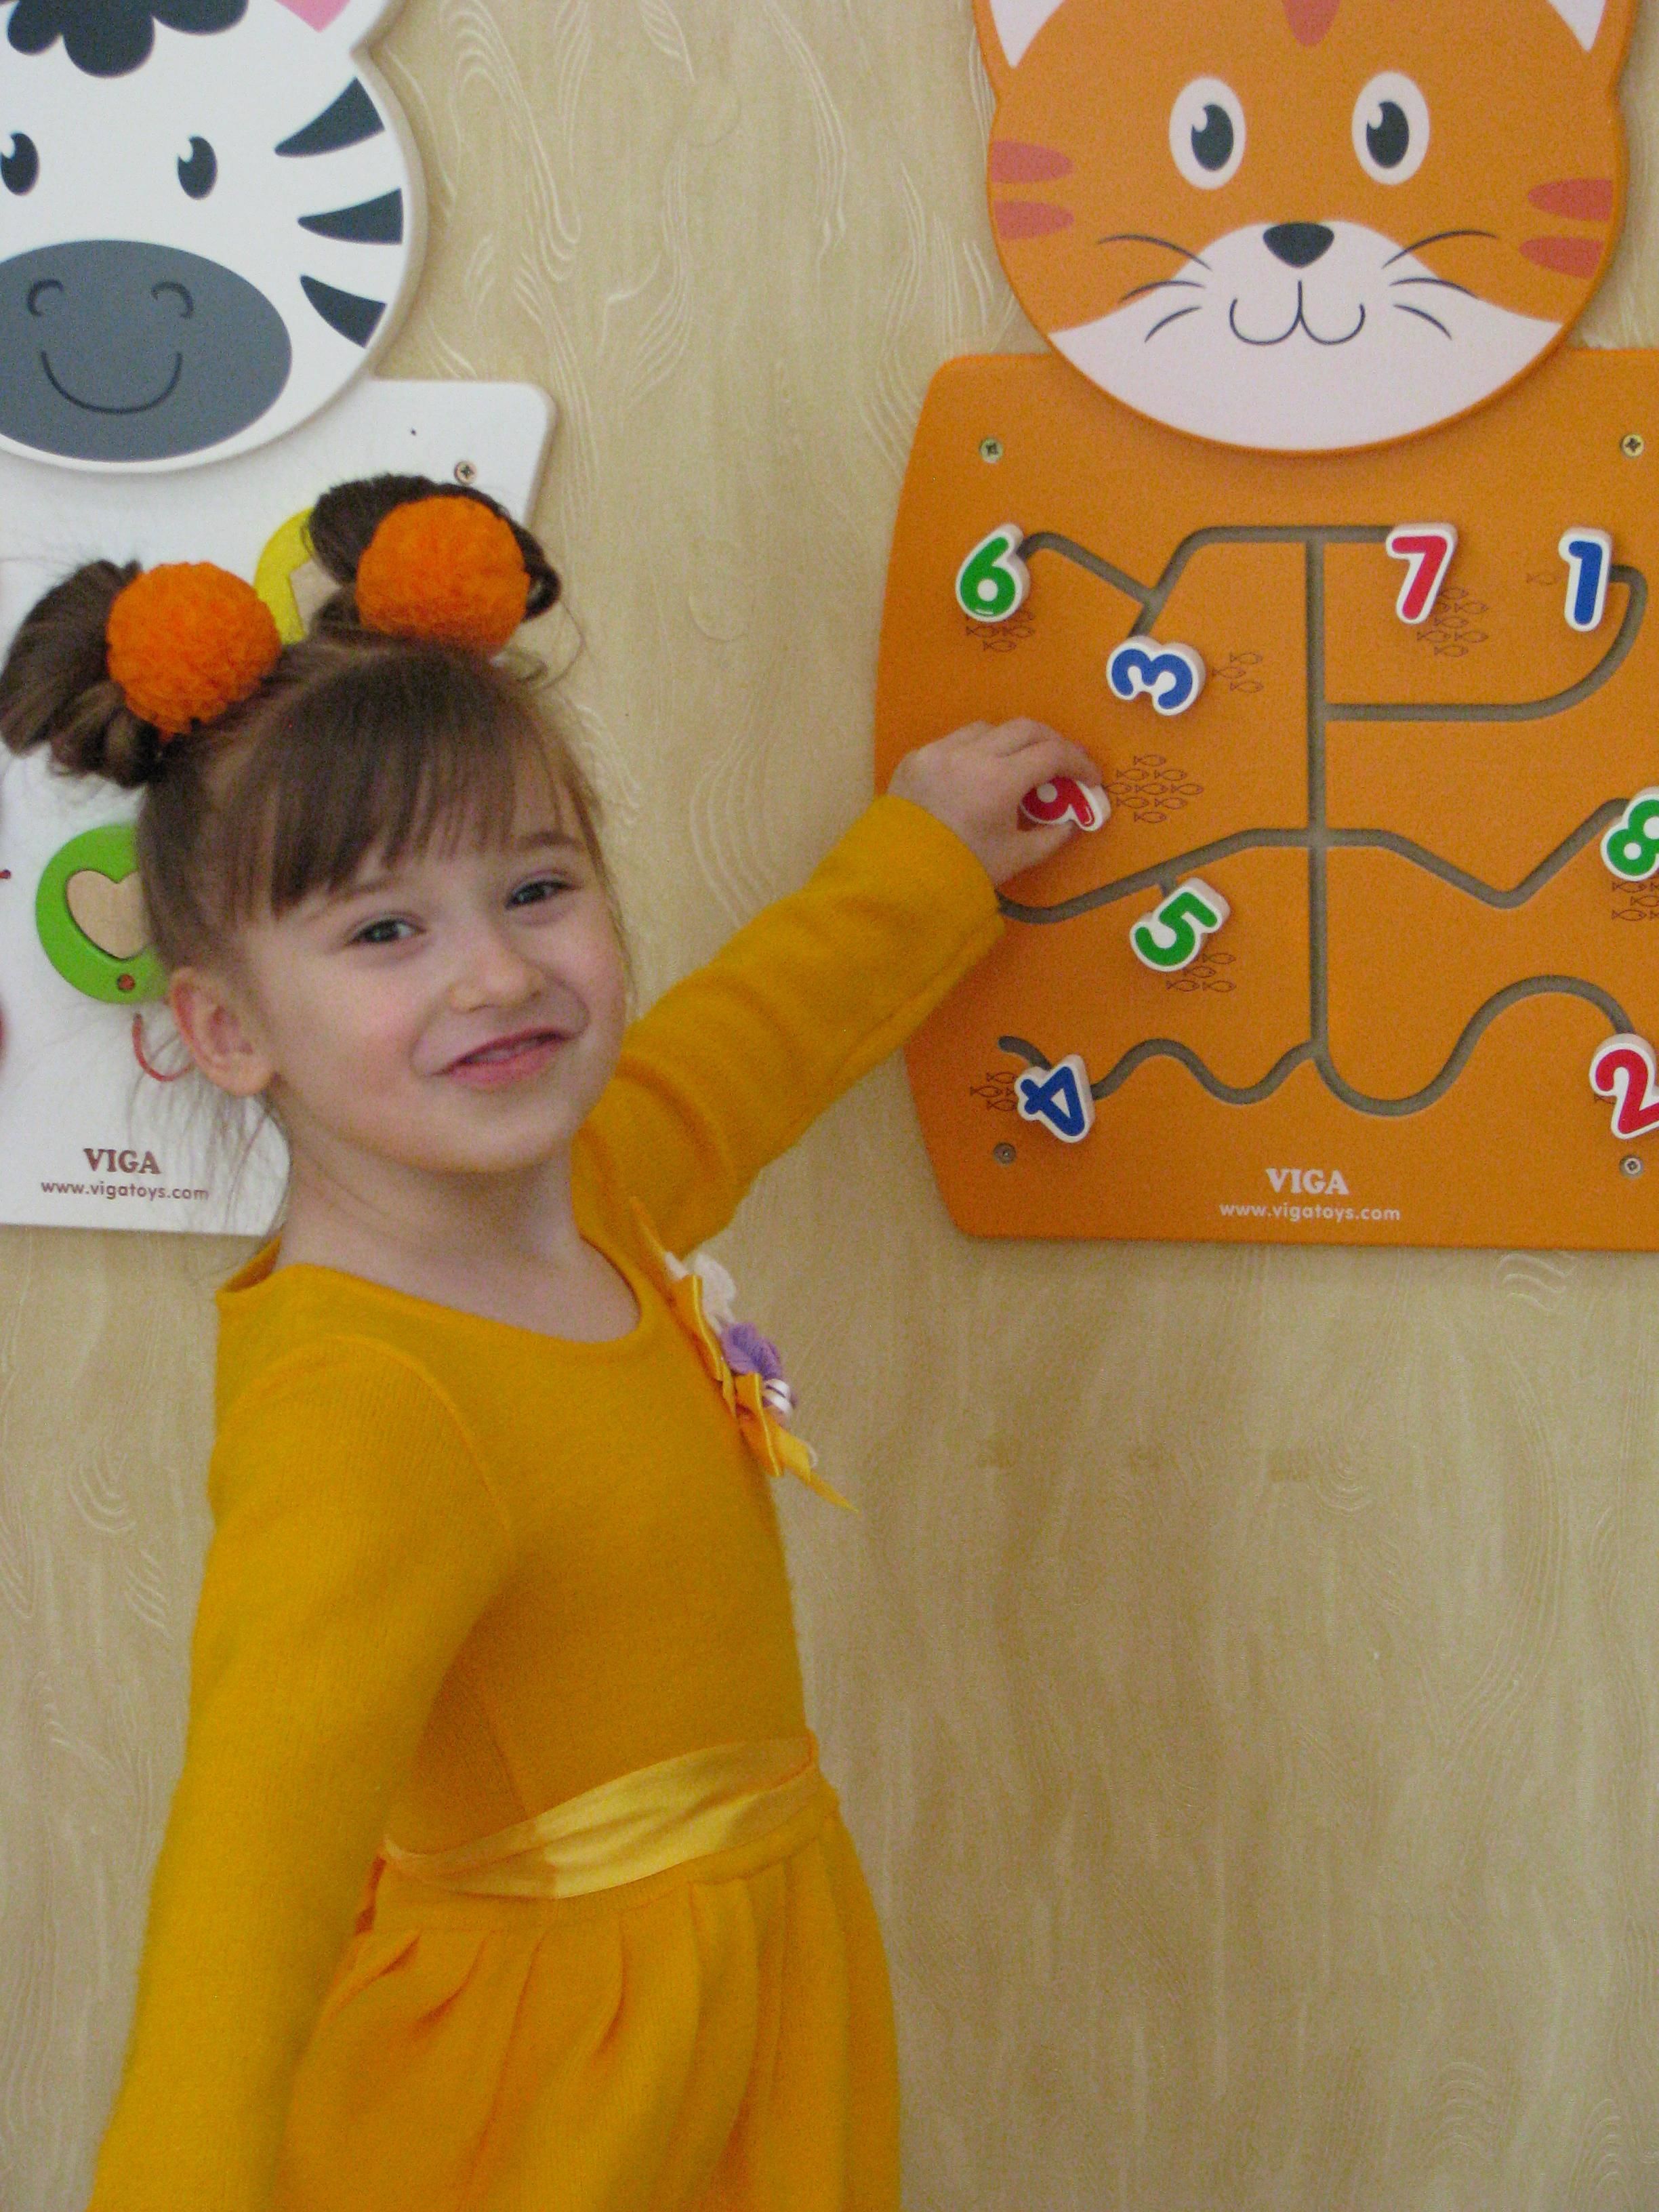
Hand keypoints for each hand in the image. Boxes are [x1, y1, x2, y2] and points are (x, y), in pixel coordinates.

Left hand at [887, 719, 1105, 883]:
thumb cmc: (962, 869)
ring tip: (1019, 763)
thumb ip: (1051, 837)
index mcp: (999, 781)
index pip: (1052, 754)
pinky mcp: (915, 758)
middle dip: (1051, 741)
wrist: (898, 879)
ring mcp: (939, 752)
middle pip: (1024, 728)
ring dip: (1011, 740)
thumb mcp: (1015, 858)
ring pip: (987, 728)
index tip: (1089, 777)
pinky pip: (954, 741)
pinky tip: (978, 772)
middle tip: (1063, 761)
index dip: (1078, 762)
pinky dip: (975, 750)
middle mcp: (970, 755)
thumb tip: (1071, 821)